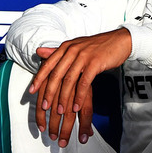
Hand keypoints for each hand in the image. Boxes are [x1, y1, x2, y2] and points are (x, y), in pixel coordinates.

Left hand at [29, 28, 130, 146]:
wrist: (119, 40)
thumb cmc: (97, 47)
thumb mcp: (75, 46)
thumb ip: (57, 51)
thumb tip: (39, 51)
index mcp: (65, 47)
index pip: (48, 64)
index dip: (39, 78)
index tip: (32, 91)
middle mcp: (72, 50)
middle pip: (56, 74)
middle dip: (49, 92)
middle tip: (44, 107)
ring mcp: (83, 56)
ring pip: (69, 80)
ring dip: (63, 98)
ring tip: (60, 111)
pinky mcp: (95, 63)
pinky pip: (84, 83)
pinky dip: (79, 96)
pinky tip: (77, 107)